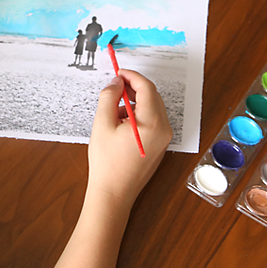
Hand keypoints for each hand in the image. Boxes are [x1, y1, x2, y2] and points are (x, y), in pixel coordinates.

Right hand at [87, 69, 172, 208]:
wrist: (113, 194)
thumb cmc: (107, 162)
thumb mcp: (102, 124)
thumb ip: (109, 97)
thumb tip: (116, 82)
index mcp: (152, 123)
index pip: (147, 88)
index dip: (132, 76)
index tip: (118, 72)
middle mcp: (163, 129)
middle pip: (152, 96)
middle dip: (133, 88)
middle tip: (114, 87)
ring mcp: (164, 139)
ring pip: (152, 108)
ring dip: (135, 102)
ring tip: (113, 110)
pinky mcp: (159, 146)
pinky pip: (152, 121)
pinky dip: (138, 114)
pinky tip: (121, 123)